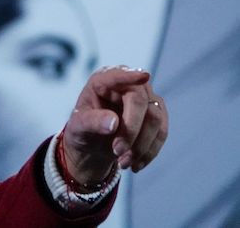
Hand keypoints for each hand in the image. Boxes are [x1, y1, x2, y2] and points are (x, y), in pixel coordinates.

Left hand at [61, 66, 168, 185]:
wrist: (93, 146)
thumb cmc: (83, 130)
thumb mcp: (78, 128)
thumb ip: (92, 122)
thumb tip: (113, 123)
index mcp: (102, 82)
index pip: (117, 76)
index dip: (130, 76)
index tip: (143, 76)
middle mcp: (126, 85)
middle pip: (140, 101)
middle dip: (131, 131)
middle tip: (117, 152)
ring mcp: (144, 98)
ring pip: (155, 118)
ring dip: (141, 145)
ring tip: (123, 163)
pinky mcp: (156, 114)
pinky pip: (161, 132)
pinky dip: (150, 151)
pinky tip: (135, 165)